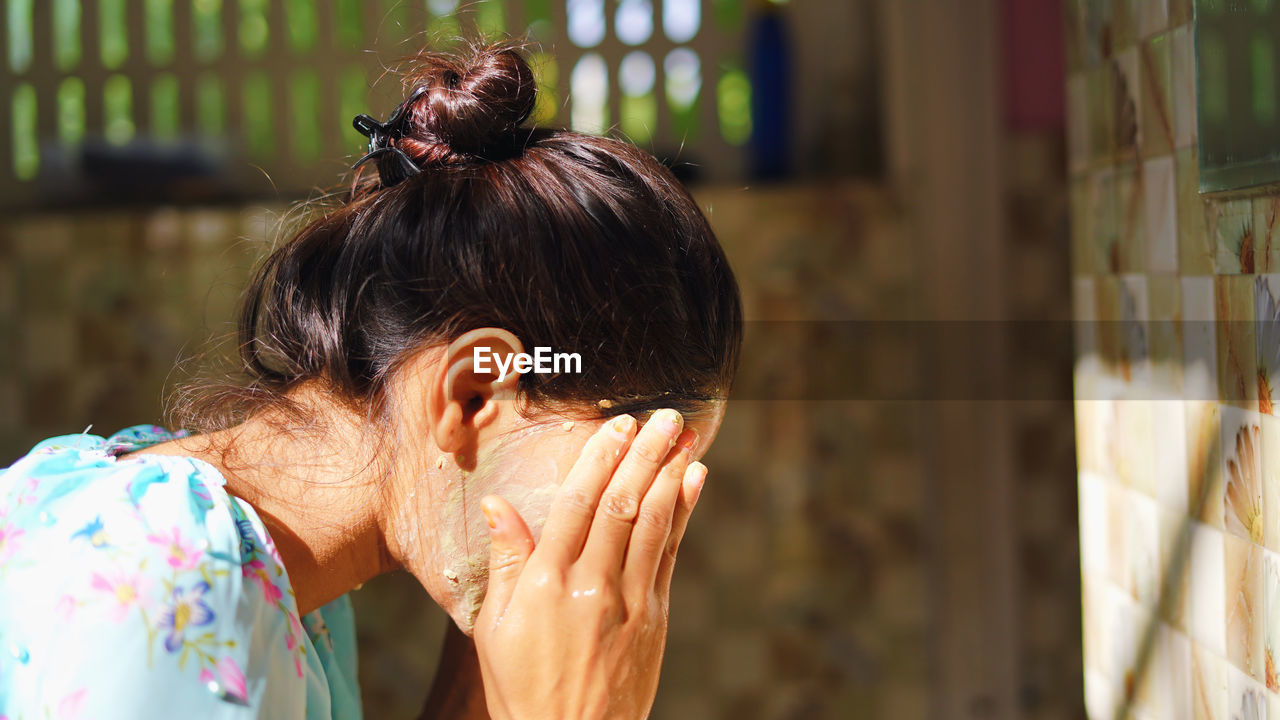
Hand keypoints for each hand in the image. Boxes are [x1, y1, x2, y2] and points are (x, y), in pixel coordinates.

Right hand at [473, 409, 706, 719]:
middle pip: (621, 505)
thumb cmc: (522, 687)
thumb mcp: (494, 629)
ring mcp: (628, 602)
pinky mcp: (654, 618)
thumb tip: (497, 505)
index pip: (576, 505)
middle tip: (663, 416)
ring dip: (670, 473)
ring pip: (652, 523)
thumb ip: (505, 562)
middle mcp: (591, 586)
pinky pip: (669, 554)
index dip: (599, 459)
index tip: (617, 425)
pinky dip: (683, 514)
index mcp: (546, 584)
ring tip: (684, 435)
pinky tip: (692, 481)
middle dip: (644, 455)